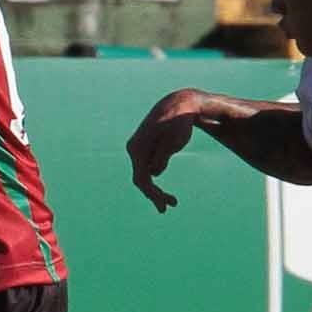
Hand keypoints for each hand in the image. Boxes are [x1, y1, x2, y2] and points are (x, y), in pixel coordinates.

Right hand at [126, 89, 206, 212]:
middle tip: (171, 206)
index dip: (153, 194)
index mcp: (137, 148)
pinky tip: (165, 185)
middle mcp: (134, 149)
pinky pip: (148, 168)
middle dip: (154, 195)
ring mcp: (138, 149)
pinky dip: (156, 179)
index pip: (142, 178)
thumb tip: (154, 172)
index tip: (166, 205)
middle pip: (141, 179)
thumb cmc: (178, 123)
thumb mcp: (173, 143)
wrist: (178, 105)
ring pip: (144, 175)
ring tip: (172, 201)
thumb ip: (161, 159)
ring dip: (156, 189)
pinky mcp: (145, 148)